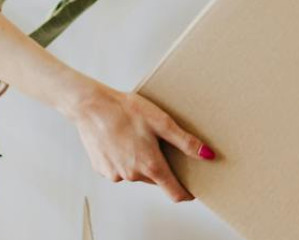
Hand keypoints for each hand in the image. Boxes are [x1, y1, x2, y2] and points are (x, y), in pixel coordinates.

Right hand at [64, 85, 213, 202]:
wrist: (90, 106)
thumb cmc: (125, 110)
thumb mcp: (161, 121)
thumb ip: (185, 141)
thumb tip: (207, 155)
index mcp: (150, 166)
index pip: (175, 193)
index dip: (186, 193)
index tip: (190, 189)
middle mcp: (133, 175)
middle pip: (155, 180)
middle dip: (159, 167)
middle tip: (156, 144)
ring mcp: (115, 174)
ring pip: (136, 174)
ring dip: (139, 162)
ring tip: (134, 138)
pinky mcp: (101, 169)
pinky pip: (119, 169)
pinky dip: (122, 159)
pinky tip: (119, 141)